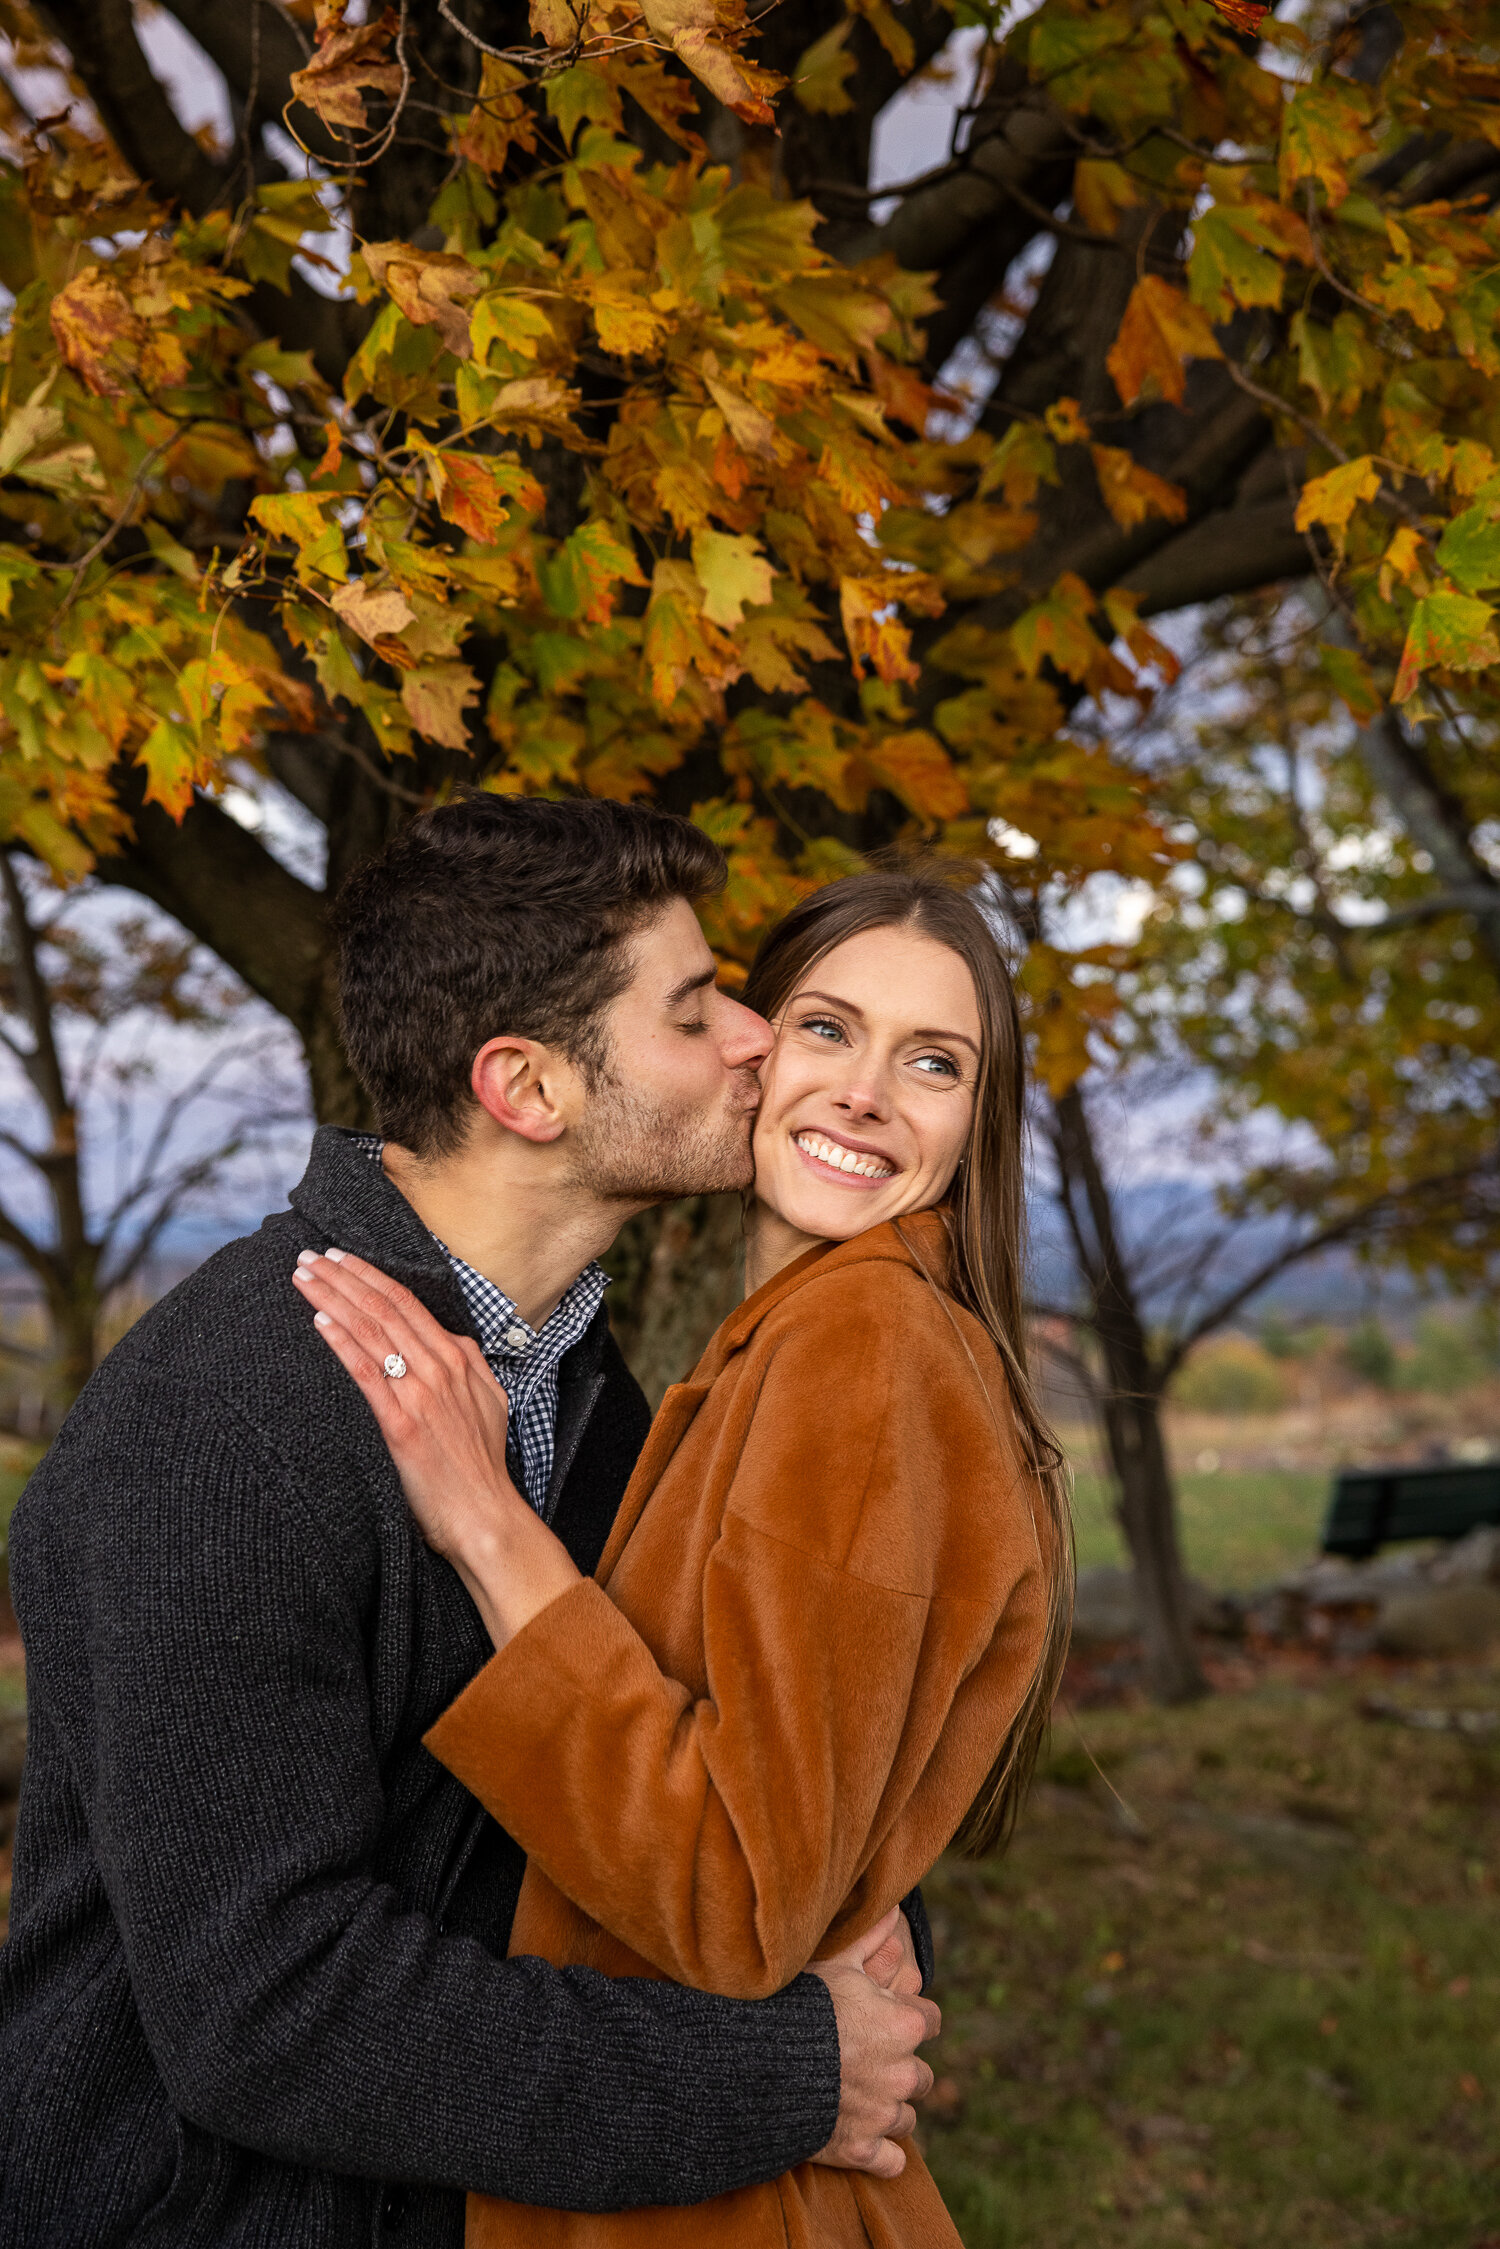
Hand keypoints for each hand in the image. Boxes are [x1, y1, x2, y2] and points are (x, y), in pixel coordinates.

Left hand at [292, 1246, 579, 1646]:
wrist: (485, 1515)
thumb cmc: (482, 1466)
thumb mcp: (491, 1402)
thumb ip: (469, 1366)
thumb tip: (449, 1339)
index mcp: (459, 1358)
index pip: (407, 1302)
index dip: (370, 1275)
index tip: (341, 1257)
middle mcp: (440, 1368)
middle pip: (383, 1308)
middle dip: (343, 1276)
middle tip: (309, 1254)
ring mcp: (421, 1393)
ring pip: (371, 1331)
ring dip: (333, 1298)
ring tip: (304, 1277)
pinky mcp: (401, 1424)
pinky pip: (366, 1373)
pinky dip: (341, 1343)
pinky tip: (319, 1321)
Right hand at [808, 1908, 939, 2178]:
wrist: (760, 2061)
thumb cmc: (800, 2005)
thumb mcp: (837, 1961)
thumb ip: (871, 1938)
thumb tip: (894, 1908)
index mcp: (905, 2024)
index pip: (931, 2021)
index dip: (908, 2017)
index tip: (887, 2017)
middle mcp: (902, 2072)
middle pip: (921, 2075)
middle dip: (900, 2068)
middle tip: (867, 2059)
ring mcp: (882, 2115)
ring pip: (906, 2118)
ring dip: (889, 2109)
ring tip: (859, 2096)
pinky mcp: (859, 2149)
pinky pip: (891, 2161)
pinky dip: (881, 2153)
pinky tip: (863, 2137)